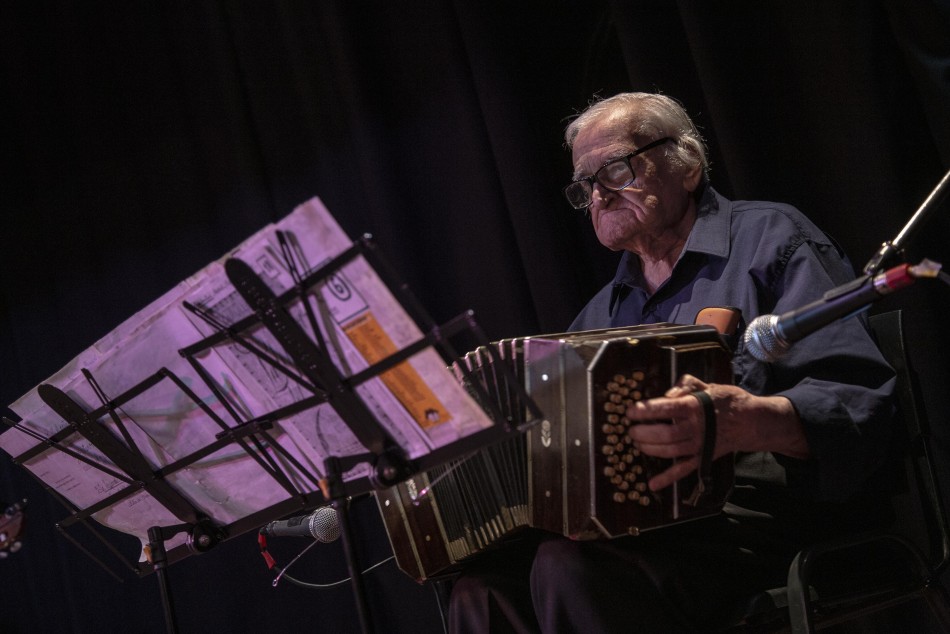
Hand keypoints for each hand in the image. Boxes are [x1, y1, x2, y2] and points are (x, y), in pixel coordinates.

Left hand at [625, 374, 806, 490]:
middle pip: (666, 433)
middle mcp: (697, 428)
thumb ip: (686, 385)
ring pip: (671, 451)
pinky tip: (652, 484)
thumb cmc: (727, 400)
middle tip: (631, 429)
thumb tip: (667, 394)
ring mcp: (700, 446)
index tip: (630, 411)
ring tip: (636, 442)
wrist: (752, 422)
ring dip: (650, 449)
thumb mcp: (708, 385)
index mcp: (696, 407)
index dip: (646, 410)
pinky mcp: (703, 458)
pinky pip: (683, 470)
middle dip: (644, 432)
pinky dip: (668, 478)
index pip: (666, 408)